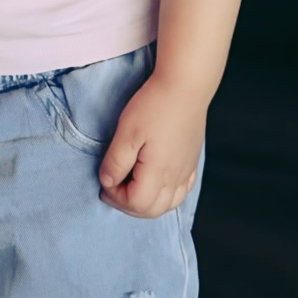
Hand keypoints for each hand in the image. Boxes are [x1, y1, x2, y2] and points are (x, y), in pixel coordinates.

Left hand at [97, 75, 205, 219]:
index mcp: (158, 173)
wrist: (185, 86)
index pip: (135, 203)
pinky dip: (166, 196)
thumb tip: (108, 182)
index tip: (105, 181)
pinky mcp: (192, 162)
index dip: (116, 197)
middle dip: (128, 205)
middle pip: (152, 210)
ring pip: (168, 205)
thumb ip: (115, 162)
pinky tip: (156, 183)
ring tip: (131, 187)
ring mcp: (186, 171)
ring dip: (147, 204)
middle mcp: (175, 178)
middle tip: (112, 188)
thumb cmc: (154, 106)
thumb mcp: (126, 133)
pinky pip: (182, 192)